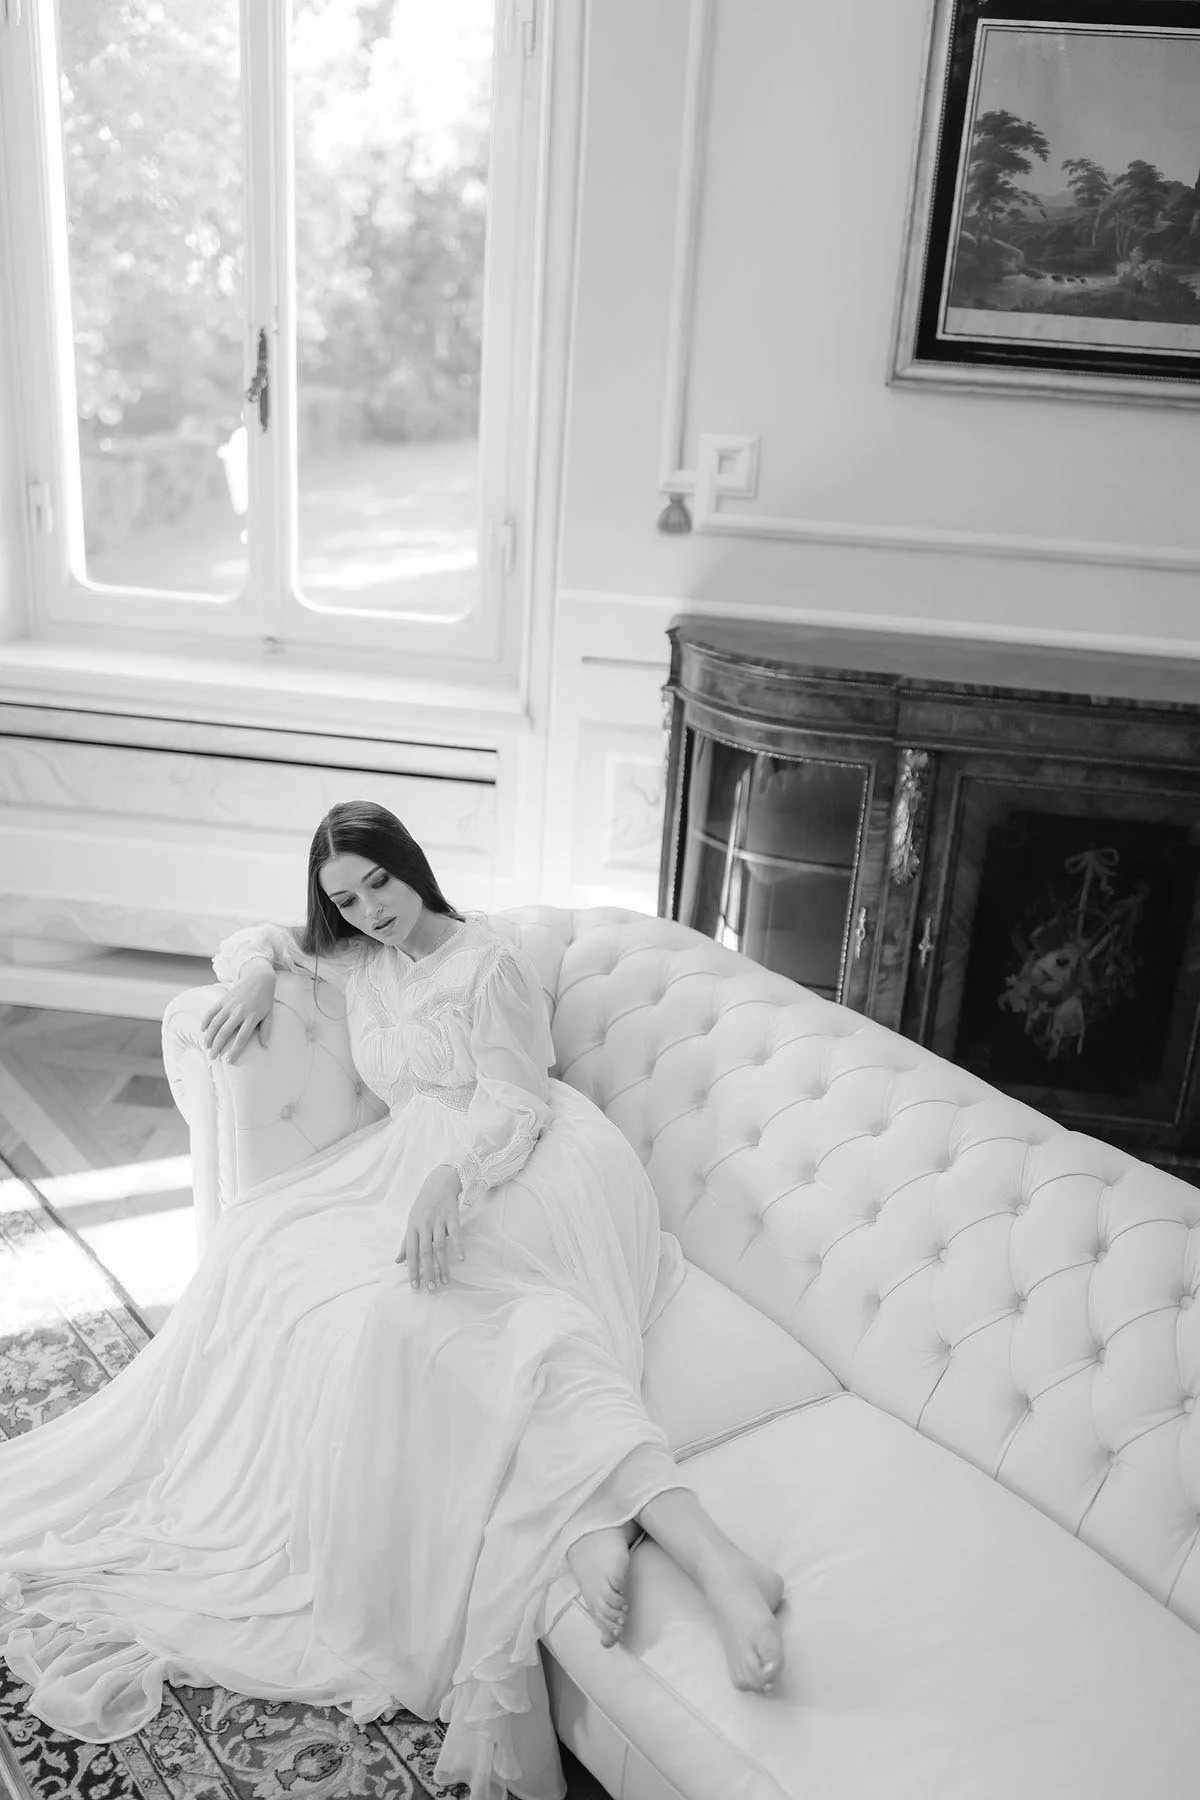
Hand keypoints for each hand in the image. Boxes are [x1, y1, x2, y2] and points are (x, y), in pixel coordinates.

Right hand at [201, 960, 275, 1062]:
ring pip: (216, 1023)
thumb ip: (266, 1030)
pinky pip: (212, 1011)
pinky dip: (206, 1021)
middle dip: (217, 1046)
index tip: (229, 1061)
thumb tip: (266, 1046)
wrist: (259, 978)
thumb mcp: (269, 1014)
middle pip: (225, 1032)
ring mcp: (230, 1005)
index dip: (235, 1051)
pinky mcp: (223, 998)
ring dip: (209, 1036)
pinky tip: (202, 1030)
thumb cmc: (266, 999)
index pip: (242, 1038)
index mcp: (252, 1017)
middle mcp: (239, 1012)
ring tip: (206, 1047)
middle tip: (212, 1057)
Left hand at [396, 1164, 464, 1291]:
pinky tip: (461, 1258)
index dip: (412, 1270)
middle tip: (431, 1289)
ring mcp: (438, 1221)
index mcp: (412, 1228)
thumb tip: (397, 1261)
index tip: (415, 1286)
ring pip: (440, 1246)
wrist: (438, 1183)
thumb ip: (406, 1243)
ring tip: (445, 1281)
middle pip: (425, 1253)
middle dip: (428, 1272)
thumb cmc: (423, 1206)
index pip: (411, 1253)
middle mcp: (423, 1225)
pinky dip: (458, 1246)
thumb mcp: (411, 1223)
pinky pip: (455, 1233)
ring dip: (442, 1265)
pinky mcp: (452, 1216)